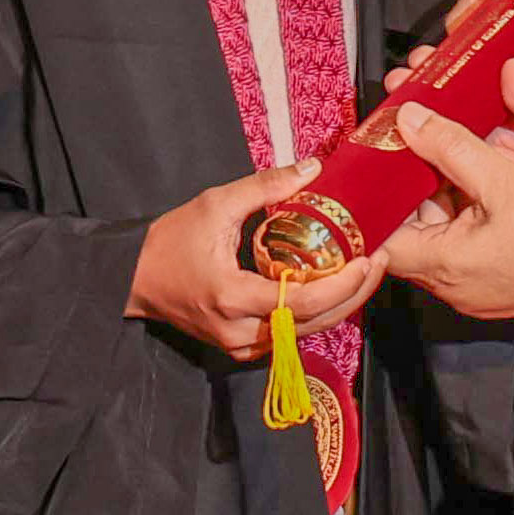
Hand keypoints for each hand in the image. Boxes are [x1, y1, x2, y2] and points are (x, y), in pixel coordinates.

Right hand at [125, 161, 382, 354]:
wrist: (132, 279)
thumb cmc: (169, 242)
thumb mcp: (215, 204)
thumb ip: (265, 186)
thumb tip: (312, 168)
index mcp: (234, 298)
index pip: (304, 302)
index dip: (344, 285)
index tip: (370, 259)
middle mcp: (241, 331)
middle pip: (314, 324)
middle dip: (354, 295)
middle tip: (381, 262)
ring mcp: (242, 345)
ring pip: (306, 333)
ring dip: (340, 305)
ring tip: (367, 272)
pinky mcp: (242, 346)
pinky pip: (291, 332)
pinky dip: (317, 312)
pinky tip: (335, 286)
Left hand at [378, 103, 513, 321]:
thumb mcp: (504, 180)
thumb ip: (452, 146)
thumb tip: (410, 119)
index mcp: (444, 268)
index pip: (380, 240)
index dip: (371, 202)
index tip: (370, 166)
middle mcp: (453, 286)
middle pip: (411, 233)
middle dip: (409, 189)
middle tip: (407, 144)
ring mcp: (477, 288)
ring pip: (441, 235)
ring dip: (440, 196)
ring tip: (441, 150)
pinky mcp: (500, 282)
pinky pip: (467, 244)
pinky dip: (465, 211)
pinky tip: (478, 178)